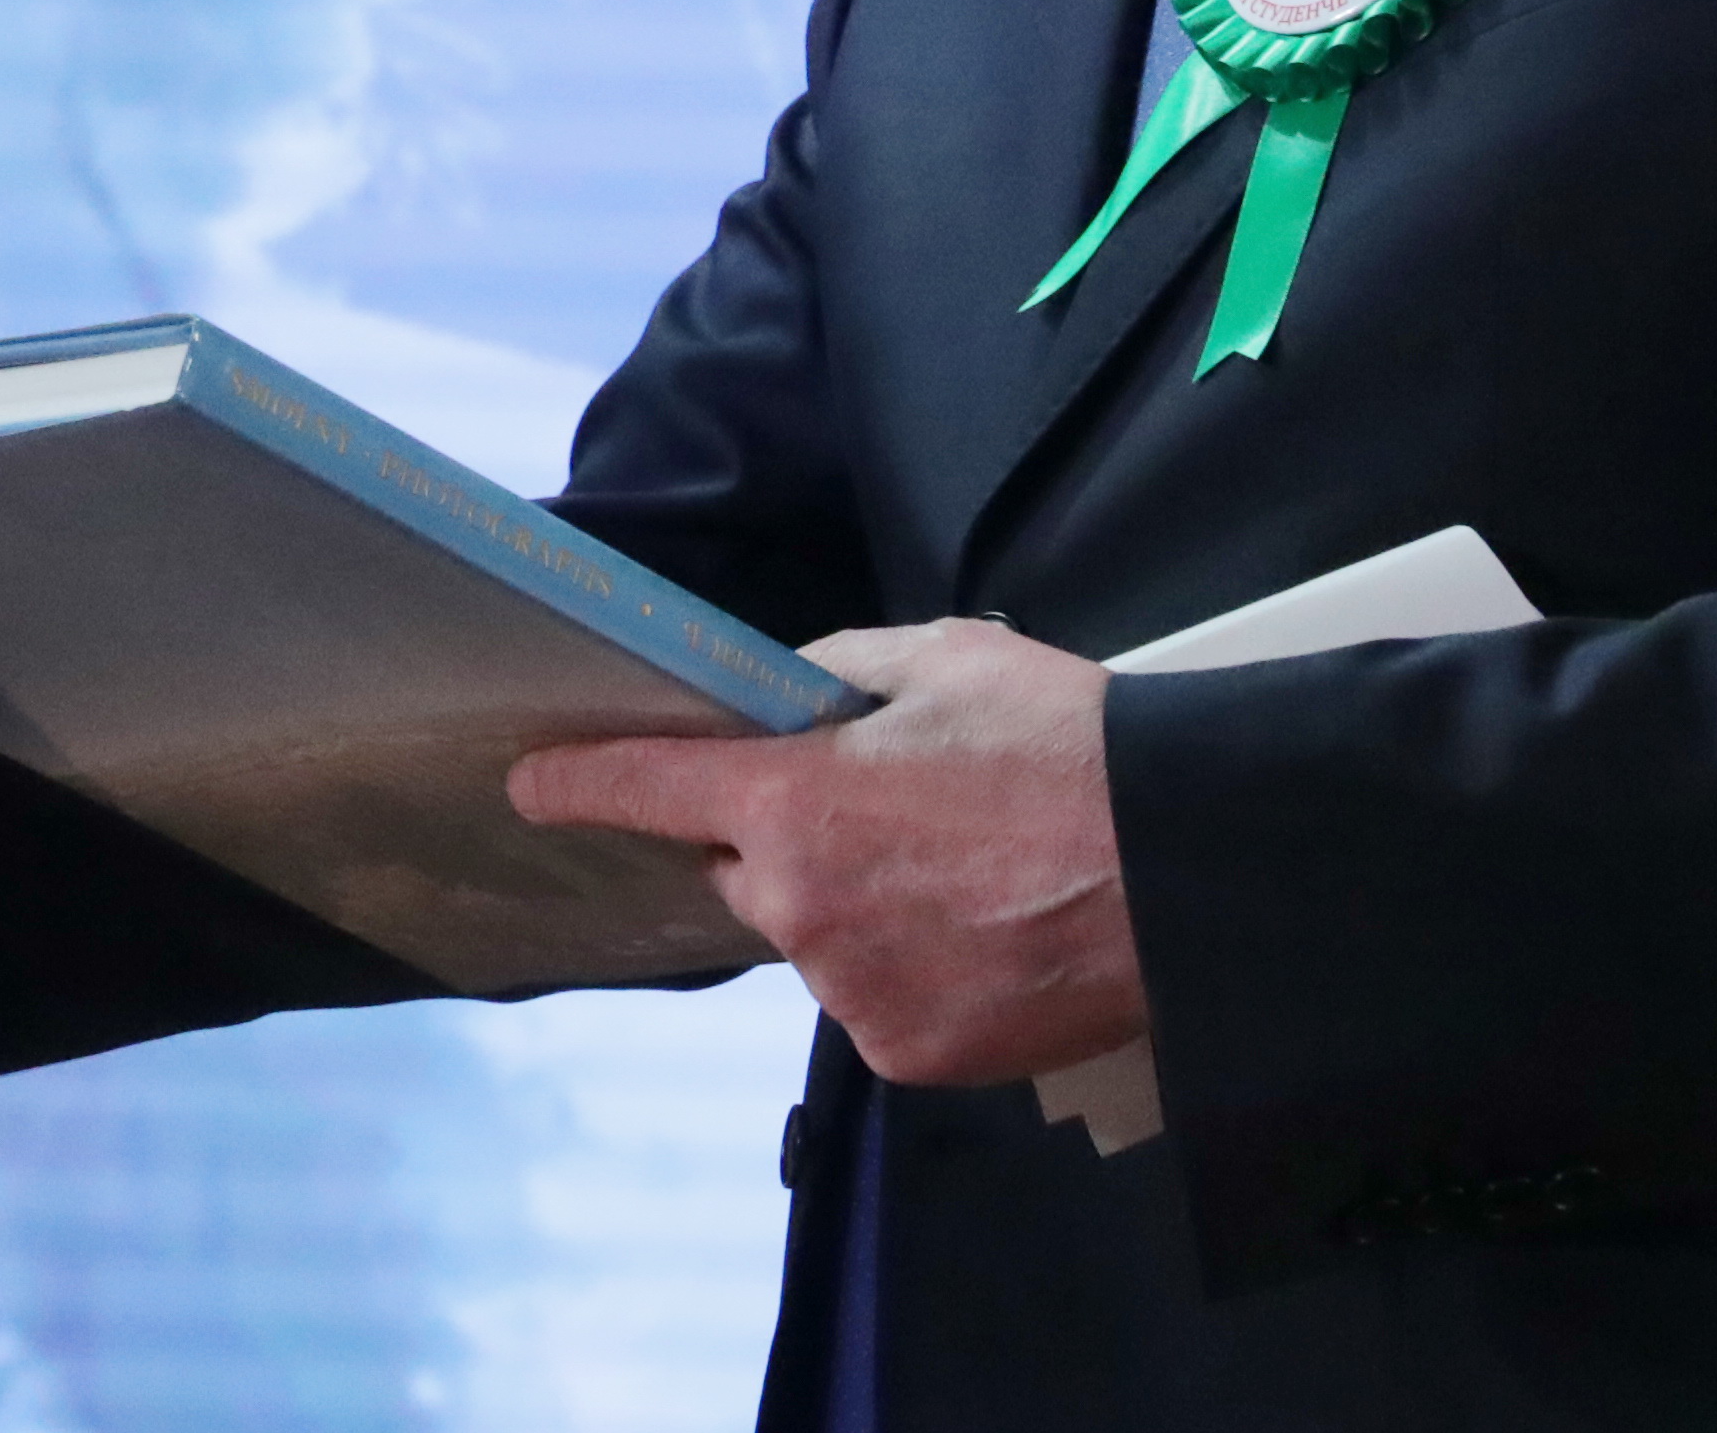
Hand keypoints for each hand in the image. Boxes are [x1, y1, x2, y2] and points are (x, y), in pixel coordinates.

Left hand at [508, 617, 1140, 1087]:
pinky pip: (873, 1000)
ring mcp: (853, 993)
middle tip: (879, 809)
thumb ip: (836, 675)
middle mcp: (802, 910)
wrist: (1187, 872)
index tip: (529, 784)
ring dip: (853, 908)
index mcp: (794, 803)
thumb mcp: (943, 663)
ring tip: (964, 873)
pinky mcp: (907, 1054)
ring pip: (814, 938)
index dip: (579, 782)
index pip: (647, 789)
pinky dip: (907, 969)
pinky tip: (984, 932)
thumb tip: (786, 695)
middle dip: (778, 838)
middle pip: (739, 870)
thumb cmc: (1068, 749)